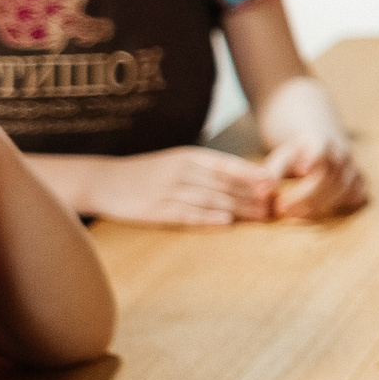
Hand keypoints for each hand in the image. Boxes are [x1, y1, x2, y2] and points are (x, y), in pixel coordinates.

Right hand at [84, 147, 277, 225]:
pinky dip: (208, 218)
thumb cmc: (148, 173)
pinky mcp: (155, 210)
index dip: (250, 174)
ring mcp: (167, 191)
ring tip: (261, 217)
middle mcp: (180, 171)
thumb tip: (246, 179)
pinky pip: (186, 214)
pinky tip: (227, 222)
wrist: (103, 181)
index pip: (225, 165)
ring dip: (238, 208)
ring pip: (209, 199)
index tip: (273, 182)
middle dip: (252, 196)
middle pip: (223, 184)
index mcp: (187, 157)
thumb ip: (207, 170)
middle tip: (275, 206)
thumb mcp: (177, 163)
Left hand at [265, 131, 368, 220]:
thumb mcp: (282, 157)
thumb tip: (261, 193)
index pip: (321, 150)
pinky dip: (342, 206)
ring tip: (294, 213)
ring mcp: (354, 170)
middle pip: (329, 178)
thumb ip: (271, 174)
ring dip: (319, 206)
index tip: (302, 171)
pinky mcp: (360, 183)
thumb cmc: (297, 155)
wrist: (322, 145)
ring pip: (343, 190)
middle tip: (281, 208)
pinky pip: (358, 197)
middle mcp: (343, 155)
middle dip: (305, 196)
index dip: (314, 159)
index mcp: (322, 142)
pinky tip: (321, 212)